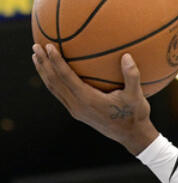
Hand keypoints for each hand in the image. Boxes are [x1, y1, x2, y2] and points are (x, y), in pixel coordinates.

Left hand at [32, 44, 157, 154]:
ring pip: (53, 89)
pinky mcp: (77, 113)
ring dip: (43, 72)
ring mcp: (75, 110)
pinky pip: (59, 94)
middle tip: (36, 46)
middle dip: (43, 63)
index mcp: (88, 100)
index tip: (49, 46)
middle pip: (53, 82)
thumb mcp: (136, 96)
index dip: (55, 61)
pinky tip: (52, 73)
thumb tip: (127, 55)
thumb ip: (132, 76)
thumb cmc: (135, 115)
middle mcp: (77, 105)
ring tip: (36, 57)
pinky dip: (52, 81)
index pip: (66, 77)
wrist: (132, 136)